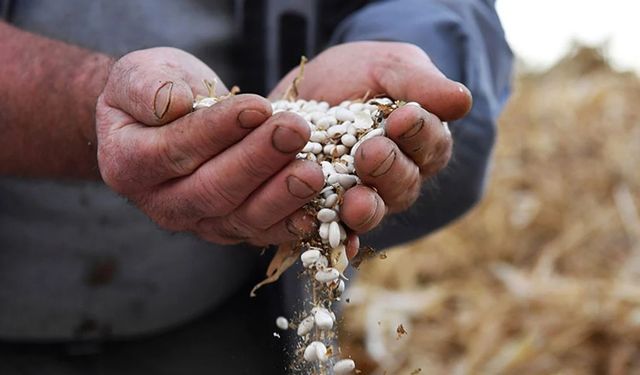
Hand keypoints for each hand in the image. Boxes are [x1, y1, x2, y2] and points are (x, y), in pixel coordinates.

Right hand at [97, 47, 323, 245]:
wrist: (169, 120)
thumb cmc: (155, 92)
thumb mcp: (138, 75)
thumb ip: (147, 87)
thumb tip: (175, 103)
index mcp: (129, 165)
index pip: (174, 150)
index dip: (217, 130)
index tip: (257, 107)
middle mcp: (162, 204)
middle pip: (213, 190)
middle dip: (258, 160)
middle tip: (295, 131)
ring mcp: (200, 223)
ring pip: (242, 218)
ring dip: (281, 195)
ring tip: (313, 171)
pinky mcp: (232, 229)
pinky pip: (263, 231)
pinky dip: (292, 223)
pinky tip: (319, 208)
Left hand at [270, 41, 471, 233]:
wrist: (309, 88)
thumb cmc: (359, 73)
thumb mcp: (388, 66)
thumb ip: (420, 83)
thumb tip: (462, 101)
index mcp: (421, 141)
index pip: (431, 143)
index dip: (420, 133)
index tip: (404, 116)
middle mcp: (397, 176)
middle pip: (404, 184)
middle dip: (390, 169)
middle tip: (372, 152)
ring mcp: (364, 196)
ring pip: (374, 210)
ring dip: (367, 208)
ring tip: (355, 201)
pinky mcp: (328, 209)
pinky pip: (338, 232)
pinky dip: (340, 239)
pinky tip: (339, 246)